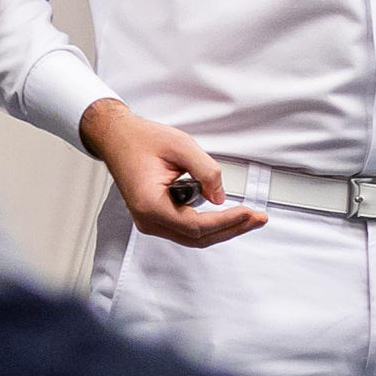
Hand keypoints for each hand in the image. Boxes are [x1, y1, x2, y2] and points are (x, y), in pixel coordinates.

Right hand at [81, 98, 264, 246]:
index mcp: (150, 204)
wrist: (117, 137)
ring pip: (194, 237)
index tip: (249, 213)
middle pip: (198, 238)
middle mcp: (148, 219)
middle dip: (231, 229)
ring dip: (224, 228)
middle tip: (258, 219)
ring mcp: (151, 221)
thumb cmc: (142, 140)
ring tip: (249, 218)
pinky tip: (230, 216)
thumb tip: (220, 197)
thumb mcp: (181, 146)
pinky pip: (188, 228)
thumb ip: (206, 171)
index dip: (227, 221)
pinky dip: (210, 224)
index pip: (196, 226)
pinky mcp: (156, 217)